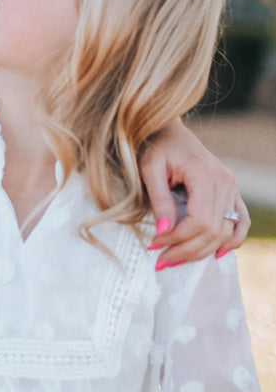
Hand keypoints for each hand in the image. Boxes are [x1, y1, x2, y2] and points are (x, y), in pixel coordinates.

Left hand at [141, 122, 248, 265]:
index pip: (200, 220)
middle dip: (186, 250)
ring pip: (227, 232)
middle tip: (161, 259)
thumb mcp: (150, 169)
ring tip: (177, 258)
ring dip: (202, 251)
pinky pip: (241, 222)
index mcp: (205, 174)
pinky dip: (231, 241)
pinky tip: (214, 253)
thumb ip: (159, 199)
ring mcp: (232, 187)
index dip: (178, 238)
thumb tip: (164, 231)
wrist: (170, 131)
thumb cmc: (157, 147)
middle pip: (213, 230)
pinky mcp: (232, 192)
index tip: (155, 243)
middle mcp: (225, 182)